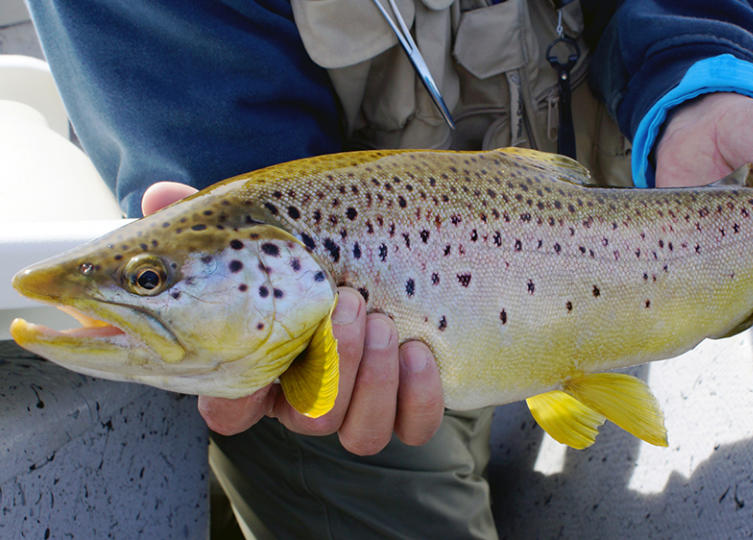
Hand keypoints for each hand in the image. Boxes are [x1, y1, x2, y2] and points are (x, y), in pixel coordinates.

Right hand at [142, 182, 444, 454]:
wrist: (396, 250)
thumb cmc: (318, 249)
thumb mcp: (265, 229)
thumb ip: (211, 222)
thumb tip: (160, 197)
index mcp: (266, 367)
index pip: (230, 412)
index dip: (235, 400)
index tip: (256, 356)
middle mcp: (310, 396)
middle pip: (310, 421)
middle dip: (334, 364)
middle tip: (350, 301)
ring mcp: (363, 404)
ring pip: (359, 434)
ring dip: (372, 380)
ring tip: (383, 320)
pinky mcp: (411, 404)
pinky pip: (414, 429)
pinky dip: (418, 397)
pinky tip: (417, 350)